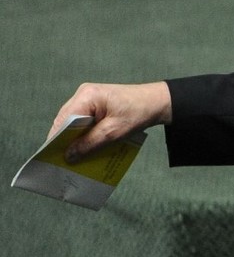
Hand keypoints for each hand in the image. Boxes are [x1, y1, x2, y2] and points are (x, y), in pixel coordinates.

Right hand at [51, 82, 171, 162]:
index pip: (63, 120)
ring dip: (75, 139)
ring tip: (73, 158)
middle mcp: (84, 94)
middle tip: (62, 162)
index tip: (52, 158)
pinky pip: (84, 121)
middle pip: (66, 121)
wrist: (158, 102)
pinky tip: (86, 148)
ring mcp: (89, 98)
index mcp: (86, 96)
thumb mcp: (113, 132)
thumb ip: (89, 144)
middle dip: (65, 141)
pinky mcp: (96, 104)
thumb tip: (68, 156)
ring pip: (74, 122)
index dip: (57, 139)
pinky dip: (84, 134)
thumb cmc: (138, 113)